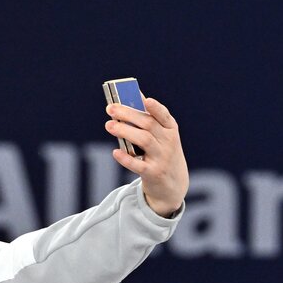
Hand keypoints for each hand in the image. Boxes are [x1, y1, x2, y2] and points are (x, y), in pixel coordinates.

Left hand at [106, 97, 187, 216]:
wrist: (173, 184)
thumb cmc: (162, 153)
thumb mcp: (162, 137)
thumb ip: (149, 120)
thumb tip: (132, 98)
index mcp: (171, 130)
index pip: (164, 115)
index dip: (155, 108)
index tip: (146, 100)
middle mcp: (169, 142)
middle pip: (149, 125)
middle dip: (129, 115)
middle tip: (110, 109)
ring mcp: (162, 158)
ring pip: (144, 141)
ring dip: (125, 131)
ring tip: (109, 125)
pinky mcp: (153, 173)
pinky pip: (138, 165)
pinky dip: (126, 158)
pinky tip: (115, 152)